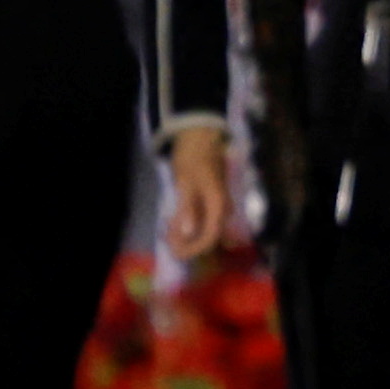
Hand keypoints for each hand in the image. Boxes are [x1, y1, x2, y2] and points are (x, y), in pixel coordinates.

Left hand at [156, 127, 234, 267]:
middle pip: (208, 236)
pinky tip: (175, 219)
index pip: (210, 238)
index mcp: (218, 205)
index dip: (193, 250)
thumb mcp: (185, 182)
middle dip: (187, 243)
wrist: (200, 136)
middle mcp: (223, 208)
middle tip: (166, 239)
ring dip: (187, 234)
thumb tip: (187, 234)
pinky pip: (204, 220)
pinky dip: (189, 224)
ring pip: (205, 229)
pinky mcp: (213, 200)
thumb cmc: (192, 157)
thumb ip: (187, 209)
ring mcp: (219, 205)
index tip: (175, 253)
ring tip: (168, 230)